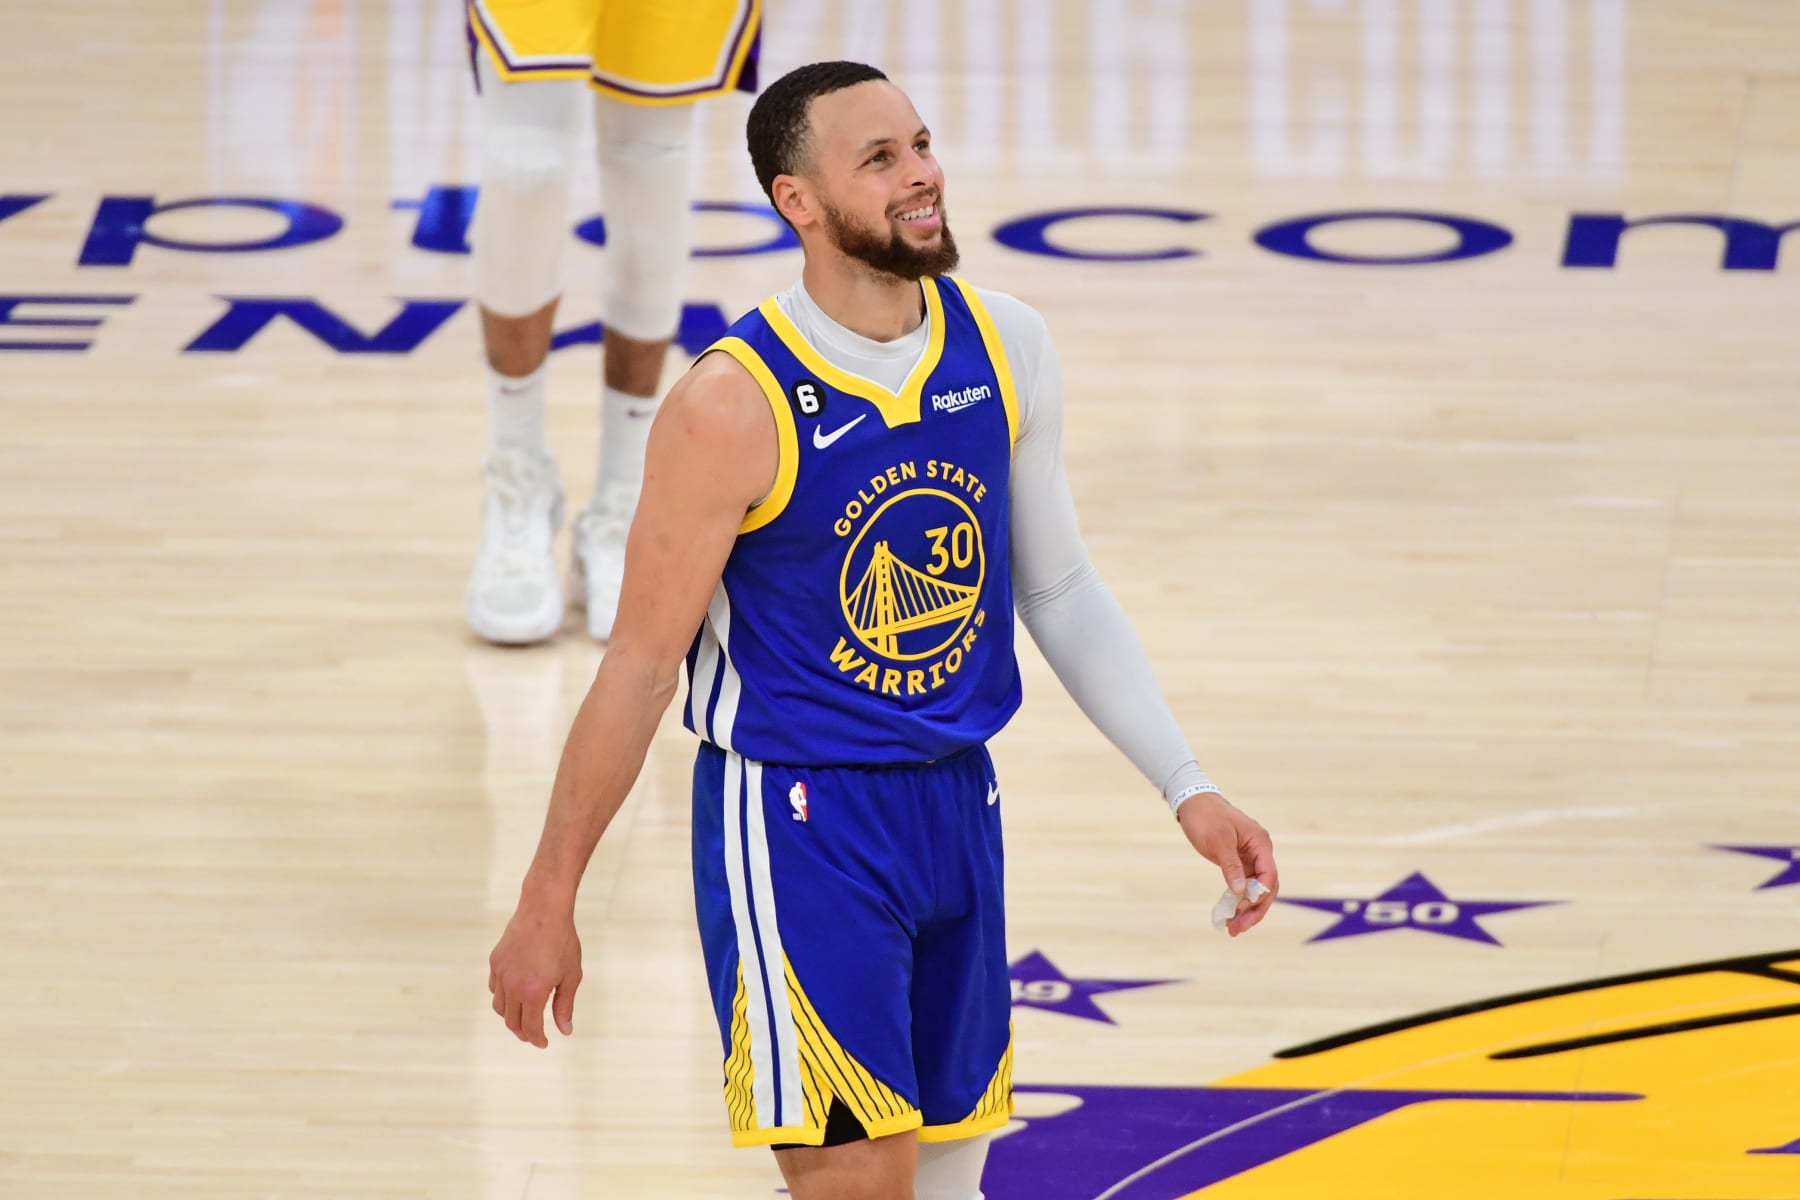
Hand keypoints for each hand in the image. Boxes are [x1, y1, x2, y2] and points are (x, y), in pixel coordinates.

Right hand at [487, 900, 582, 1047]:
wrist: (544, 910)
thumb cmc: (563, 942)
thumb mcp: (571, 975)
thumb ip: (565, 1005)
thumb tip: (565, 1031)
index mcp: (533, 992)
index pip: (531, 1027)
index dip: (537, 1039)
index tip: (544, 1043)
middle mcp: (513, 986)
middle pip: (512, 1021)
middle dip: (523, 1032)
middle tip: (534, 1035)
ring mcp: (501, 974)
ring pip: (499, 1007)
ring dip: (511, 1016)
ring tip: (524, 1016)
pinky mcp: (495, 962)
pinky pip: (494, 988)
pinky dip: (503, 997)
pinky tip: (514, 994)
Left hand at [1177, 793, 1277, 937]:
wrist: (1193, 801)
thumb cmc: (1206, 817)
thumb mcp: (1217, 841)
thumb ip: (1231, 866)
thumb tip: (1241, 891)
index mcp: (1260, 843)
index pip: (1269, 876)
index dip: (1258, 896)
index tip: (1241, 910)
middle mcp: (1259, 851)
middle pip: (1265, 887)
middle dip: (1254, 910)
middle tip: (1238, 929)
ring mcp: (1250, 857)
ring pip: (1255, 889)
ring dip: (1246, 909)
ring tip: (1233, 929)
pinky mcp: (1238, 861)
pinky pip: (1244, 885)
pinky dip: (1238, 900)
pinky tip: (1230, 915)